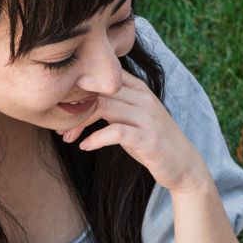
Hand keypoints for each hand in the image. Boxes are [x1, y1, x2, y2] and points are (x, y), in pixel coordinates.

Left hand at [63, 71, 210, 193]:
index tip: (61, 106)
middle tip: (58, 125)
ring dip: (80, 124)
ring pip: (103, 107)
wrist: (184, 166)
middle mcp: (142, 97)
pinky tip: (85, 147)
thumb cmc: (153, 143)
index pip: (100, 76)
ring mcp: (146, 117)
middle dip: (73, 107)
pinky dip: (95, 139)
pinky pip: (115, 132)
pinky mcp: (148, 138)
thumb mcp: (132, 118)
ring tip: (67, 137)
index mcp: (137, 88)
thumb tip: (79, 102)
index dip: (76, 89)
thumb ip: (112, 105)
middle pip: (97, 90)